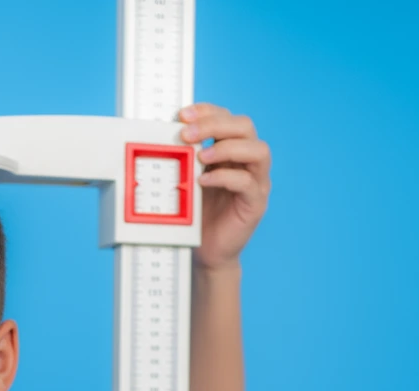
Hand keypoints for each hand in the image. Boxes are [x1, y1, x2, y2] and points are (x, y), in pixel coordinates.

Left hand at [179, 103, 271, 270]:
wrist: (205, 252)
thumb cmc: (196, 215)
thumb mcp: (187, 181)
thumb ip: (184, 159)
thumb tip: (161, 137)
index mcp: (231, 150)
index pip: (227, 118)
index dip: (208, 111)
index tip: (182, 114)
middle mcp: (247, 161)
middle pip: (245, 127)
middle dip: (215, 124)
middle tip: (187, 133)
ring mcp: (256, 182)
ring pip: (258, 151)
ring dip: (227, 148)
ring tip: (202, 157)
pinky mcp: (256, 203)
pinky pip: (248, 183)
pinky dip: (226, 178)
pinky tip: (204, 181)